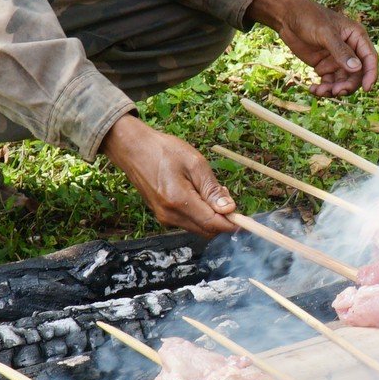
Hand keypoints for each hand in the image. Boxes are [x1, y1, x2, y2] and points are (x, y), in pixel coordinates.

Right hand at [103, 114, 239, 235]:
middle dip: (222, 219)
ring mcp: (164, 218)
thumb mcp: (194, 163)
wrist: (133, 149)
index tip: (245, 219)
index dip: (231, 224)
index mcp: (179, 201)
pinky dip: (199, 214)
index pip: (212, 223)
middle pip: (206, 230)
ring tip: (210, 190)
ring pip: (198, 227)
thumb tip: (229, 209)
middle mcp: (170, 215)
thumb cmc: (164, 151)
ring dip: (211, 216)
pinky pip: (188, 222)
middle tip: (225, 194)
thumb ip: (212, 189)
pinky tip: (198, 194)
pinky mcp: (162, 216)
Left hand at [247, 0, 377, 95]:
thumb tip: (357, 68)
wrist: (286, 17)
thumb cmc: (308, 17)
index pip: (370, 58)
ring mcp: (337, 59)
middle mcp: (350, 49)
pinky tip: (313, 88)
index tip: (367, 89)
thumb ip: (340, 51)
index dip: (371, 74)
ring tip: (319, 91)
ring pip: (342, 81)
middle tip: (335, 91)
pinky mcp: (324, 65)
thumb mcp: (325, 33)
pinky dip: (323, 88)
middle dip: (348, 85)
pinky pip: (329, 82)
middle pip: (357, 74)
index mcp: (356, 36)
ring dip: (333, 89)